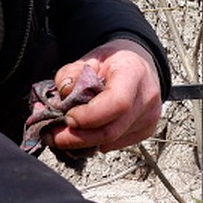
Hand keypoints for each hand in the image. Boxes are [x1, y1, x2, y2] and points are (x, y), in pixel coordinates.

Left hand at [45, 40, 161, 153]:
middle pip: (111, 131)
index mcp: (134, 73)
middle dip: (77, 138)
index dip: (89, 116)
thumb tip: (63, 96)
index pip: (117, 103)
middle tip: (53, 136)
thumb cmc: (114, 61)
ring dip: (83, 141)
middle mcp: (146, 98)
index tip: (67, 117)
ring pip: (111, 142)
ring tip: (65, 132)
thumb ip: (72, 73)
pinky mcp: (146, 130)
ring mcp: (149, 117)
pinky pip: (115, 145)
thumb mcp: (89, 58)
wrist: (138, 64)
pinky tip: (87, 131)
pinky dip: (96, 141)